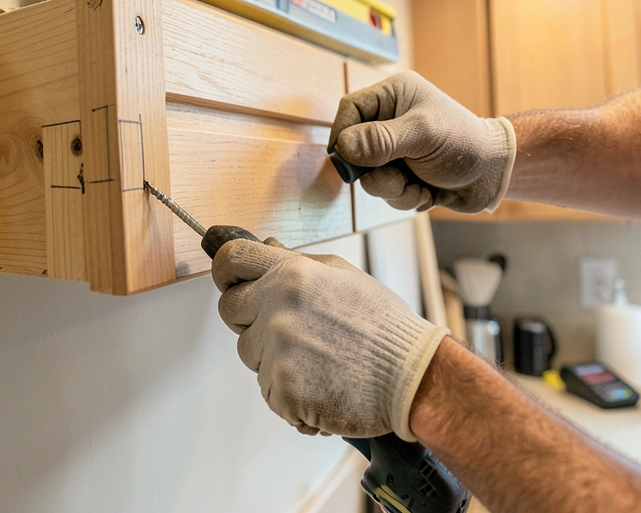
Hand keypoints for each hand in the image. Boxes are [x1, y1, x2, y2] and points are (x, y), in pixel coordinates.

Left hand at [212, 238, 446, 439]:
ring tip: (318, 360)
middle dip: (252, 319)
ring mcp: (278, 351)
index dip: (227, 272)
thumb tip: (264, 247)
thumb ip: (295, 262)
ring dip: (274, 360)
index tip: (233, 281)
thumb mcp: (342, 275)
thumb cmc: (382, 328)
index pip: (230, 261)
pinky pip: (267, 390)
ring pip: (250, 354)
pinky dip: (289, 394)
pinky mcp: (282, 389)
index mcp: (291, 275)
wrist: (413, 376)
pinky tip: (321, 384)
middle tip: (295, 330)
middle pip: (230, 311)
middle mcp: (278, 308)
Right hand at [330, 71, 515, 212]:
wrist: (495, 175)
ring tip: (419, 187)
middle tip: (397, 179)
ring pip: (369, 176)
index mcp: (394, 96)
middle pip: (354, 149)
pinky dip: (404, 197)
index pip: (350, 109)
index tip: (347, 160)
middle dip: (375, 172)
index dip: (343, 134)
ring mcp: (395, 149)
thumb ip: (381, 140)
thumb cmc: (465, 144)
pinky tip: (427, 193)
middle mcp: (390, 120)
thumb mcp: (422, 136)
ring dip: (392, 189)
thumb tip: (343, 147)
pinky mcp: (402, 173)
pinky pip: (385, 191)